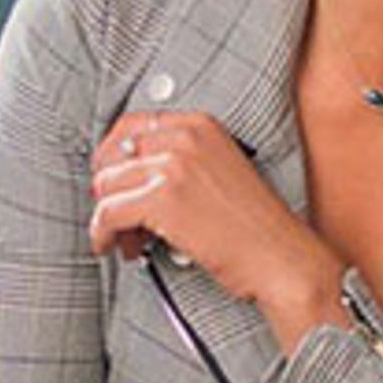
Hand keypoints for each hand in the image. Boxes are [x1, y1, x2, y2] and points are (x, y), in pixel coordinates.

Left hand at [87, 110, 338, 345]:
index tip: (112, 182)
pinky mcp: (161, 199)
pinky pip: (106, 214)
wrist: (280, 256)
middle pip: (111, 156)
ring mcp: (173, 166)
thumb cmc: (252, 225)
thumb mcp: (218, 171)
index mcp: (201, 125)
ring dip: (108, 218)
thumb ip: (176, 160)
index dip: (112, 158)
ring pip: (104, 186)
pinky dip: (102, 235)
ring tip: (130, 240)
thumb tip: (118, 173)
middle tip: (121, 218)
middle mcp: (185, 137)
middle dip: (108, 190)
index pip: (130, 126)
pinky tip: (118, 248)